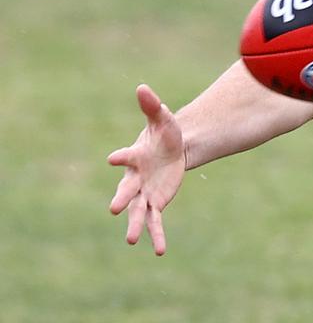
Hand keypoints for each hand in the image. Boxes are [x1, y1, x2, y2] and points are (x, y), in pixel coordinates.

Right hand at [107, 84, 185, 254]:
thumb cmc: (164, 133)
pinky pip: (155, 222)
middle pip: (127, 190)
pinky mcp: (155, 203)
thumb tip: (142, 87)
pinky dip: (156, 235)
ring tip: (129, 240)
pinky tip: (160, 250)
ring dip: (134, 225)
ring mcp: (144, 193)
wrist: (173, 150)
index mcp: (135, 157)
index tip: (113, 158)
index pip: (126, 157)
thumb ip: (152, 106)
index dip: (121, 157)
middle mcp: (135, 178)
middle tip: (113, 209)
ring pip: (137, 212)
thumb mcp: (163, 119)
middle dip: (121, 198)